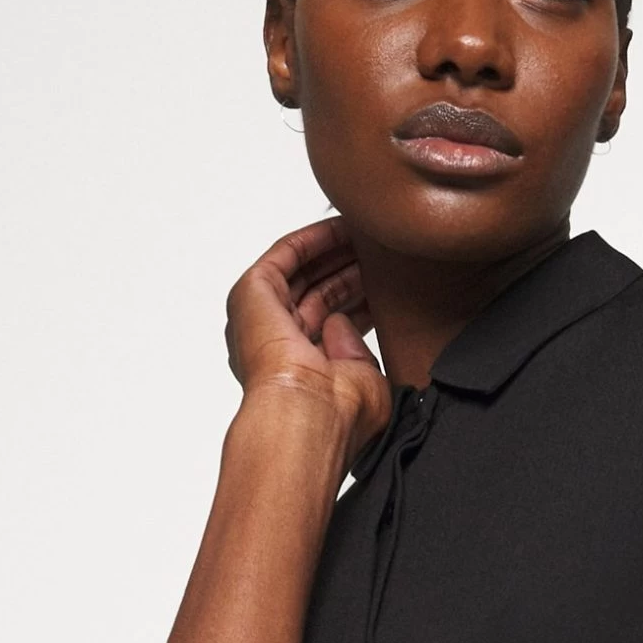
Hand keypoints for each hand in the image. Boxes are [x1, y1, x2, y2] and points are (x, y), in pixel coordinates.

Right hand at [224, 215, 389, 451]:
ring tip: (368, 234)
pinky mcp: (252, 294)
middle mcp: (277, 344)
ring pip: (300, 271)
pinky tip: (343, 227)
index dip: (360, 299)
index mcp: (301, 370)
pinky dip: (312, 239)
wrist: (307, 415)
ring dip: (333, 250)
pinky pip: (284, 255)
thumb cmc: (336, 414)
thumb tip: (346, 321)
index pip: (332, 322)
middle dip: (349, 270)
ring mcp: (261, 318)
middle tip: (383, 253)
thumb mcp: (363, 380)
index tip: (389, 283)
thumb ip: (357, 352)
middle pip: (315, 293)